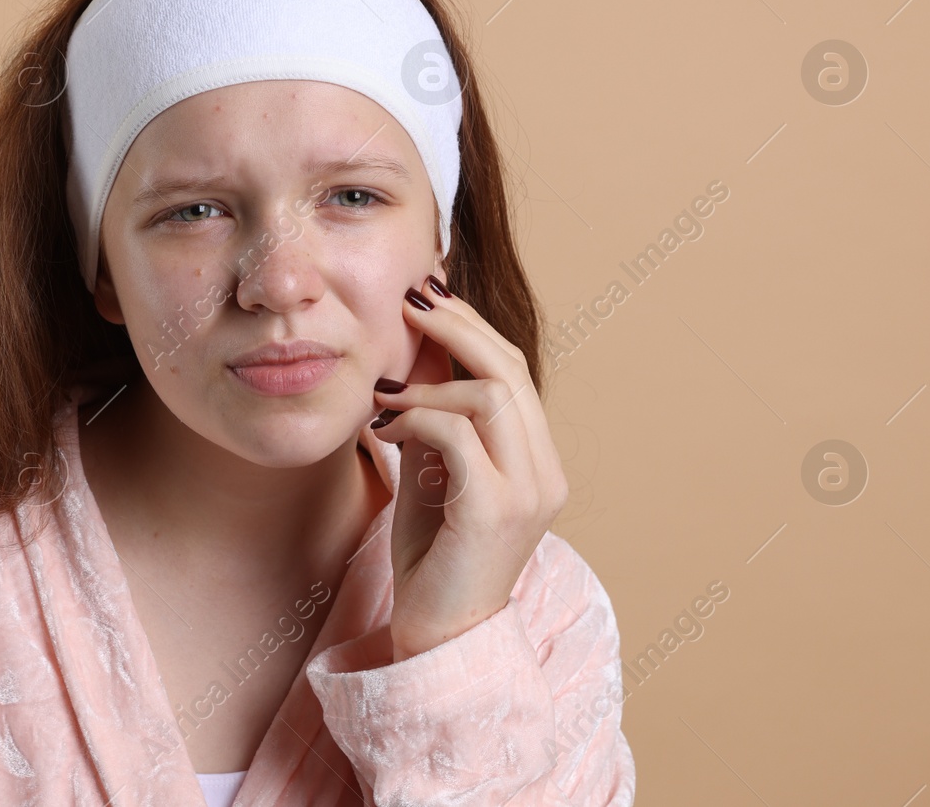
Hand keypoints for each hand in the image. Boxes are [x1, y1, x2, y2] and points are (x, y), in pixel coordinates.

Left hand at [363, 275, 568, 661]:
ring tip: (384, 391)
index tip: (429, 293)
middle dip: (456, 324)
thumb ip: (435, 416)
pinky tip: (384, 425)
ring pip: (490, 394)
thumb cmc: (432, 556)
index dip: (472, 325)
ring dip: (428, 379)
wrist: (438, 636)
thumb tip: (415, 349)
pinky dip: (417, 415)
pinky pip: (458, 434)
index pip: (513, 371)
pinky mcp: (495, 510)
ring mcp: (527, 492)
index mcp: (537, 460)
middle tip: (409, 297)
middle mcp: (545, 472)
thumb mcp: (433, 470)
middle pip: (509, 369)